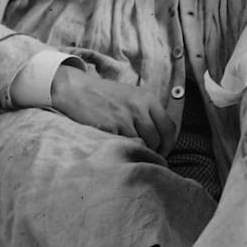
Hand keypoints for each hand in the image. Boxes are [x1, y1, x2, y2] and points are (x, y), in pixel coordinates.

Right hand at [49, 65, 171, 150]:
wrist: (77, 89)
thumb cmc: (105, 95)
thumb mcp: (132, 96)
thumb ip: (147, 112)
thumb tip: (161, 137)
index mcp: (148, 98)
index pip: (169, 127)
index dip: (168, 144)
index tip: (163, 151)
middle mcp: (139, 107)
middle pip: (157, 138)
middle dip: (155, 151)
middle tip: (148, 157)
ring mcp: (125, 117)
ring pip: (142, 144)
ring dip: (139, 152)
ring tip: (132, 152)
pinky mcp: (110, 127)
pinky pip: (124, 145)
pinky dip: (124, 150)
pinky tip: (118, 148)